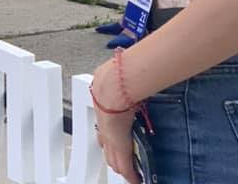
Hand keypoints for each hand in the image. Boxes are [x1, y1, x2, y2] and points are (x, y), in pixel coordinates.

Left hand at [91, 62, 137, 183]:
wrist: (113, 86)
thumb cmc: (113, 79)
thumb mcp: (113, 78)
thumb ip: (117, 77)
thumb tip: (123, 64)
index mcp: (102, 111)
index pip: (103, 132)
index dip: (107, 140)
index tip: (109, 144)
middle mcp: (104, 127)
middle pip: (107, 149)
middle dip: (113, 156)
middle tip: (121, 163)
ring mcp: (111, 138)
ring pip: (115, 159)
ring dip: (121, 166)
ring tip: (128, 172)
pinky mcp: (120, 147)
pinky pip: (126, 166)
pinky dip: (131, 175)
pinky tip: (135, 181)